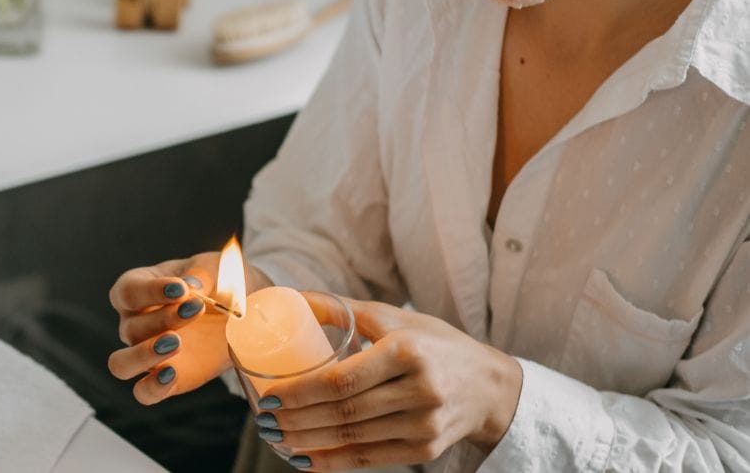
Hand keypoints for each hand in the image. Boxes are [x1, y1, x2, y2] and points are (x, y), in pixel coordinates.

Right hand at [106, 251, 272, 403]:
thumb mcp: (216, 269)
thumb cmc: (220, 283)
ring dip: (145, 354)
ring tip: (176, 343)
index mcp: (138, 289)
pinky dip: (153, 387)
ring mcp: (146, 354)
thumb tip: (191, 286)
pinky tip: (172, 375)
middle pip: (130, 328)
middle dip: (162, 318)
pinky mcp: (167, 379)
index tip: (182, 289)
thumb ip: (202, 274)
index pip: (127, 291)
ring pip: (121, 364)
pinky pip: (144, 392)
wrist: (243, 313)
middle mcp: (134, 323)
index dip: (150, 291)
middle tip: (196, 309)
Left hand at [252, 296, 522, 470]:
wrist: (488, 385)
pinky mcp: (426, 449)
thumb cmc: (432, 344)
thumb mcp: (394, 318)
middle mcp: (420, 390)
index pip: (343, 379)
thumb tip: (292, 298)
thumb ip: (343, 309)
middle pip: (344, 412)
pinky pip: (370, 459)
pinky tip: (306, 457)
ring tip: (277, 436)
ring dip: (308, 441)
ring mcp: (425, 424)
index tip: (269, 396)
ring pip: (353, 438)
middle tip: (265, 418)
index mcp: (407, 351)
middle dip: (296, 419)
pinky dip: (334, 461)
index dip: (301, 392)